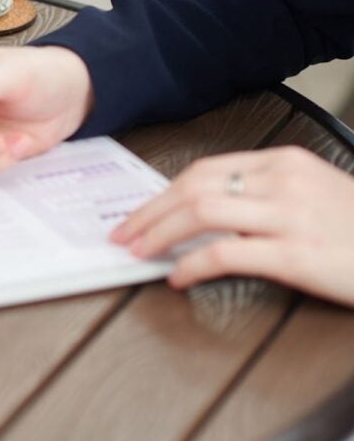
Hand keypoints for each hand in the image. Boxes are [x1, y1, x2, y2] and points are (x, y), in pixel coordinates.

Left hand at [111, 146, 353, 305]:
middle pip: (194, 186)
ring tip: (139, 252)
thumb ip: (267, 197)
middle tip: (123, 233)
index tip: (140, 212)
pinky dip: (191, 264)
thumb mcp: (316, 197)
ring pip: (201, 212)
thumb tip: (206, 214)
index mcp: (286, 163)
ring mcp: (292, 215)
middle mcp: (285, 182)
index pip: (206, 170)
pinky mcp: (297, 253)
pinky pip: (226, 253)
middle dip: (149, 212)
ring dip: (158, 233)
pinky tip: (178, 277)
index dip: (163, 193)